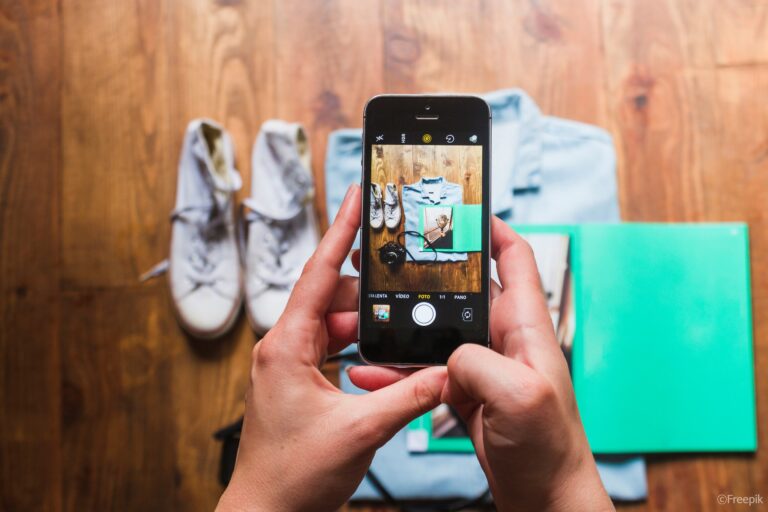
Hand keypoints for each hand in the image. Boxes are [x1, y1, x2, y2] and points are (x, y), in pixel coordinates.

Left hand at [217, 185, 446, 511]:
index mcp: (286, 346)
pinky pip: (332, 347)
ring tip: (396, 325)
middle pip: (331, 296)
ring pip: (333, 323)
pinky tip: (380, 357)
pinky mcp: (299, 381)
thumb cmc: (292, 475)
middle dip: (367, 291)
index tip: (357, 195)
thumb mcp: (361, 430)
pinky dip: (357, 346)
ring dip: (364, 324)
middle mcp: (283, 348)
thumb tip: (444, 371)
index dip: (341, 230)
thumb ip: (408, 395)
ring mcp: (290, 365)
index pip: (317, 272)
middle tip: (401, 281)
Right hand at [350, 218, 612, 510]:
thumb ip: (480, 362)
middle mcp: (504, 340)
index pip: (514, 259)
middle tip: (395, 260)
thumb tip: (449, 353)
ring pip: (436, 331)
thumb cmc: (551, 448)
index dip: (492, 228)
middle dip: (429, 274)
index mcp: (525, 328)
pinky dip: (399, 369)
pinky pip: (426, 369)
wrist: (544, 496)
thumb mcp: (520, 396)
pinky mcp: (466, 391)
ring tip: (369, 317)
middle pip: (464, 291)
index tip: (463, 207)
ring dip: (404, 326)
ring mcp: (483, 366)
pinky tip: (373, 372)